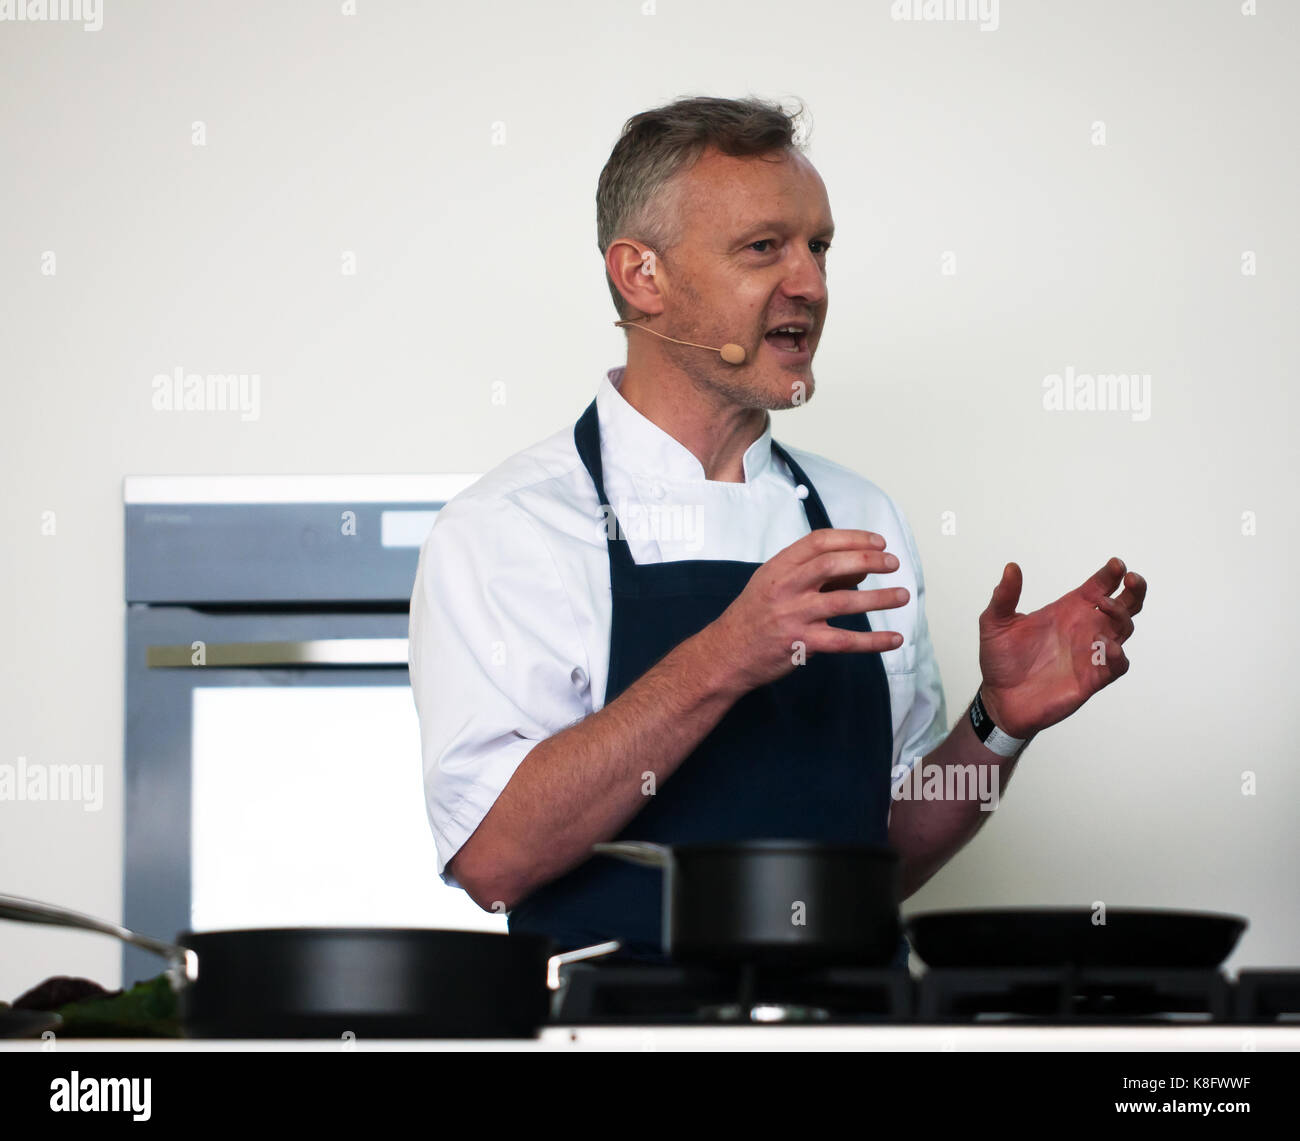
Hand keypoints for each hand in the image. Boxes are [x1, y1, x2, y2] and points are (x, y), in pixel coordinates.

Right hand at [705, 528, 908, 696]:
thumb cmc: (754, 616)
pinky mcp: (801, 644)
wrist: (725, 654)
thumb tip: (860, 566)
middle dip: (868, 559)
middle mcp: (785, 588)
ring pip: (843, 601)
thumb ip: (812, 573)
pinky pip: (844, 641)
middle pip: (831, 564)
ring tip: (902, 595)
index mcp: (778, 568)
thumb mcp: (773, 584)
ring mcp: (792, 616)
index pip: (819, 541)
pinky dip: (873, 641)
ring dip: (879, 598)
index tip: (878, 541)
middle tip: (892, 562)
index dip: (853, 538)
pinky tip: (894, 639)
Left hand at [978, 557, 1145, 738]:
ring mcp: (1090, 653)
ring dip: (1121, 615)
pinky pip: (1117, 665)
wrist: (999, 698)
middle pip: (1123, 605)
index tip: (1115, 564)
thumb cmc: (1000, 660)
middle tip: (1131, 578)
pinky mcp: (1092, 678)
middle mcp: (1084, 628)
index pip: (1098, 587)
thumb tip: (1011, 567)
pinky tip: (1107, 646)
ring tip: (1105, 606)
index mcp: (1067, 611)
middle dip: (1133, 590)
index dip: (1109, 575)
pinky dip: (1118, 655)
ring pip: (1124, 629)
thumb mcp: (995, 623)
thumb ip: (1004, 596)